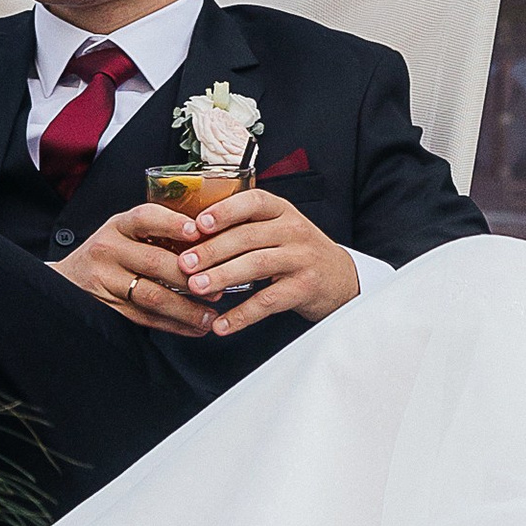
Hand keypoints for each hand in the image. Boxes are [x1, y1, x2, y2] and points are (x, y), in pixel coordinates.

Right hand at [50, 201, 217, 332]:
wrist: (68, 280)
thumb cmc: (111, 251)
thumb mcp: (126, 231)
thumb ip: (159, 232)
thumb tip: (212, 237)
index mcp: (119, 225)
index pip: (146, 218)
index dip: (172, 223)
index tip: (197, 232)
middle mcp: (110, 250)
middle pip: (155, 262)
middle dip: (192, 276)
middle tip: (220, 285)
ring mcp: (107, 281)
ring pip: (153, 296)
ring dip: (188, 308)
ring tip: (212, 314)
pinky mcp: (109, 308)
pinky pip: (146, 319)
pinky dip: (175, 325)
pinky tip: (195, 327)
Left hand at [154, 185, 361, 336]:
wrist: (340, 278)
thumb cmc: (297, 251)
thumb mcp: (278, 228)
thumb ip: (245, 226)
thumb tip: (192, 235)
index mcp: (282, 211)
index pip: (254, 201)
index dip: (225, 211)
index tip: (199, 224)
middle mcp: (294, 230)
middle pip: (248, 236)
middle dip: (213, 250)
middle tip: (185, 263)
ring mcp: (301, 259)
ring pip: (257, 265)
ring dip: (222, 276)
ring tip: (196, 288)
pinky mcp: (304, 288)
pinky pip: (268, 301)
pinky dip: (242, 314)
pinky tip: (221, 324)